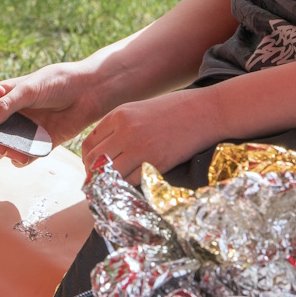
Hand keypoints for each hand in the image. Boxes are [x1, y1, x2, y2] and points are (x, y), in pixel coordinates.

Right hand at [0, 58, 111, 146]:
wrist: (91, 90)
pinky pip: (24, 157)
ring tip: (3, 150)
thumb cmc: (59, 81)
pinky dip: (21, 158)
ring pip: (4, 147)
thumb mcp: (30, 89)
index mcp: (5, 96)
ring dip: (1, 151)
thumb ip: (7, 105)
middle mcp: (13, 115)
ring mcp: (26, 130)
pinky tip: (23, 155)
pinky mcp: (40, 144)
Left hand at [82, 92, 222, 179]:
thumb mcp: (141, 109)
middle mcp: (125, 131)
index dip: (88, 160)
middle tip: (100, 183)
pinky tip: (134, 184)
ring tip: (114, 187)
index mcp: (119, 114)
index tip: (94, 168)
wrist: (207, 111)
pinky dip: (129, 185)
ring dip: (108, 184)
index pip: (89, 144)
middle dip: (93, 175)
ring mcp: (140, 147)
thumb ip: (120, 126)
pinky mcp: (156, 162)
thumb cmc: (177, 109)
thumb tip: (104, 151)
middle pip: (94, 161)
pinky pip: (131, 181)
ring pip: (109, 175)